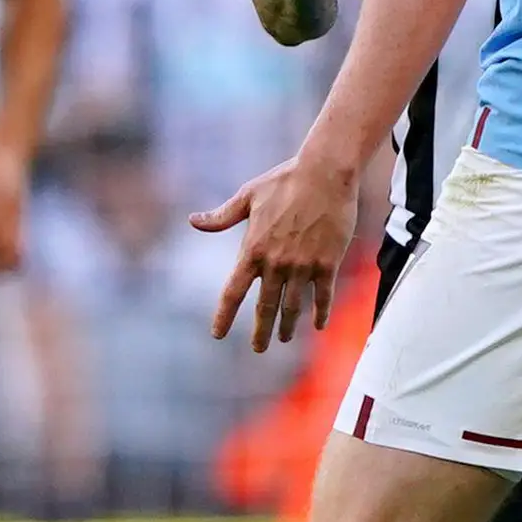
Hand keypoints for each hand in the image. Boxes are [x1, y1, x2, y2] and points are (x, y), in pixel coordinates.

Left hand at [194, 144, 360, 351]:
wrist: (325, 173)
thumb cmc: (284, 180)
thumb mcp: (247, 196)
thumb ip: (221, 216)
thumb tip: (193, 221)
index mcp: (252, 249)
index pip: (233, 292)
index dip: (224, 316)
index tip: (217, 334)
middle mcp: (276, 263)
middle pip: (264, 307)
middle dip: (261, 332)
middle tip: (258, 349)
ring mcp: (303, 266)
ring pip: (293, 306)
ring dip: (288, 326)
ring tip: (285, 338)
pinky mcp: (327, 263)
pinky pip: (323, 296)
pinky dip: (320, 312)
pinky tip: (318, 324)